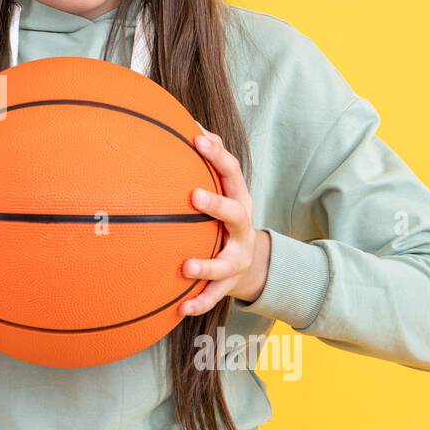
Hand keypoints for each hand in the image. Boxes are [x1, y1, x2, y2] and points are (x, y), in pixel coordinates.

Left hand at [179, 127, 271, 314]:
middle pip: (235, 213)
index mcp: (238, 198)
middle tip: (194, 196)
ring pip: (224, 262)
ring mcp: (237, 257)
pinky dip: (198, 303)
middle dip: (217, 204)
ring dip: (206, 264)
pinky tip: (179, 308)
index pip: (231, 171)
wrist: (250, 262)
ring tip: (185, 266)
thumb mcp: (223, 188)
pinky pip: (214, 296)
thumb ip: (208, 159)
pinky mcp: (229, 283)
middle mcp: (242, 227)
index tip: (197, 139)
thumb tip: (185, 120)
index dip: (217, 154)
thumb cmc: (224, 215)